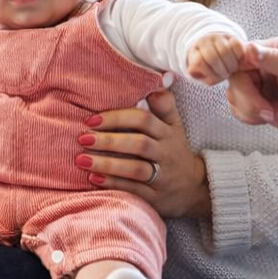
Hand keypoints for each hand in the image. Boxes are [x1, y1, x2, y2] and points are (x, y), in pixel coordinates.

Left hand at [76, 90, 209, 217]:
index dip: (117, 117)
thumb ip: (164, 104)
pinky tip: (93, 178)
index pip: (143, 120)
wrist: (195, 188)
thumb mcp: (175, 126)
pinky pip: (134, 190)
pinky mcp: (157, 197)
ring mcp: (162, 176)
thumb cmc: (175, 151)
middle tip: (82, 138)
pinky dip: (114, 184)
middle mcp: (166, 153)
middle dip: (109, 140)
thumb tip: (156, 81)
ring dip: (107, 164)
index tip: (92, 120)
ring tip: (81, 160)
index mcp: (168, 133)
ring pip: (135, 168)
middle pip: (138, 144)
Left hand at [185, 33, 244, 84]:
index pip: (199, 62)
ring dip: (231, 65)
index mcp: (195, 51)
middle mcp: (205, 41)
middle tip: (226, 74)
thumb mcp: (200, 72)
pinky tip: (238, 61)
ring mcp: (219, 37)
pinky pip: (236, 45)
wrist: (216, 49)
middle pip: (213, 58)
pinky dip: (239, 56)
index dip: (208, 72)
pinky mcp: (233, 37)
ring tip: (232, 69)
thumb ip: (196, 74)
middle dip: (221, 71)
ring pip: (225, 51)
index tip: (214, 76)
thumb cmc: (208, 65)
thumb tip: (192, 70)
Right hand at [226, 38, 277, 137]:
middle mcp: (261, 66)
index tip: (251, 84)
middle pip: (235, 77)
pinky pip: (237, 109)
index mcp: (272, 50)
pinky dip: (249, 117)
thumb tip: (249, 48)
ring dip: (249, 108)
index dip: (238, 69)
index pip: (241, 53)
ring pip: (233, 94)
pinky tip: (268, 117)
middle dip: (248, 97)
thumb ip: (275, 58)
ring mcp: (258, 85)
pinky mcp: (256, 103)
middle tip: (267, 110)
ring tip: (272, 114)